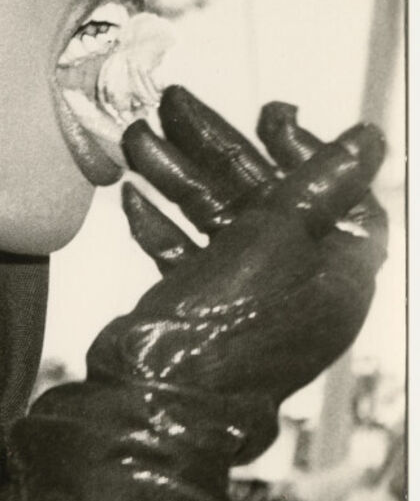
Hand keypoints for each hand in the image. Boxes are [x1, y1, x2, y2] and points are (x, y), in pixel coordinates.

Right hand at [3, 88, 386, 500]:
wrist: (155, 398)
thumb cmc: (226, 323)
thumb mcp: (279, 235)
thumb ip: (320, 182)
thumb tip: (369, 140)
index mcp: (338, 272)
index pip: (340, 193)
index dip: (304, 148)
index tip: (266, 115)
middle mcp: (299, 285)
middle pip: (265, 196)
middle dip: (215, 148)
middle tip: (172, 102)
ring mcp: (247, 299)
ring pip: (218, 220)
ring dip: (177, 176)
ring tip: (133, 137)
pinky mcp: (201, 311)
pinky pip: (188, 255)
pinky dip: (162, 225)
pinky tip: (130, 196)